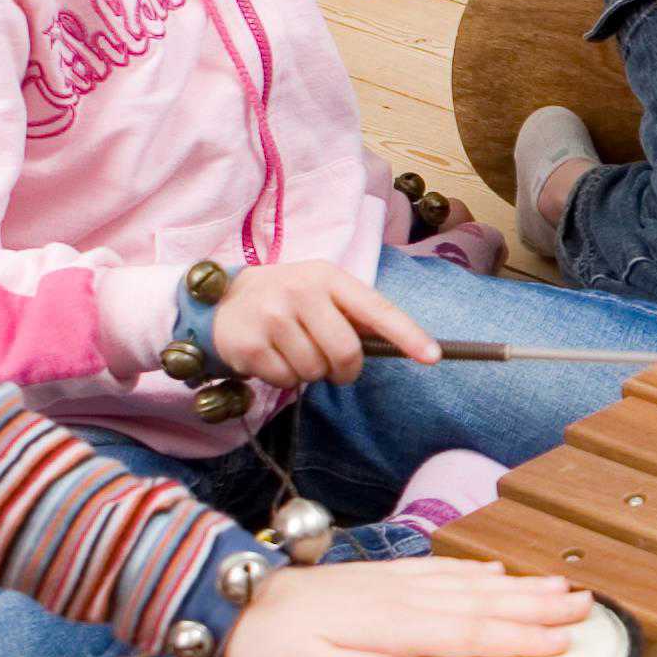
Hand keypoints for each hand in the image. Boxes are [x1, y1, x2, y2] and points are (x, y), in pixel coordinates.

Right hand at [211, 259, 436, 388]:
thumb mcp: (322, 292)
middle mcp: (300, 291)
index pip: (376, 308)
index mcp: (328, 277)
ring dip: (311, 372)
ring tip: (294, 350)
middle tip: (335, 367)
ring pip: (315, 371)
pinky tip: (273, 356)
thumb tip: (402, 345)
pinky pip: (286, 380)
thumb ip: (356, 314)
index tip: (432, 357)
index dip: (407, 335)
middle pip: (346, 352)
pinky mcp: (249, 344)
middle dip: (345, 370)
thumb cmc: (289, 300)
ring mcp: (272, 316)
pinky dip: (285, 377)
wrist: (225, 301)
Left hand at [226, 558, 597, 656]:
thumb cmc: (269, 645)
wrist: (235, 601)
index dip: (518, 639)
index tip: (563, 642)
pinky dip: (475, 572)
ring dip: (519, 588)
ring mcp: (394, 583)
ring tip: (562, 587)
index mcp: (390, 627)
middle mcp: (401, 598)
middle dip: (538, 606)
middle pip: (483, 603)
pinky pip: (441, 571)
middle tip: (586, 606)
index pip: (468, 633)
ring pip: (470, 584)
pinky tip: (497, 574)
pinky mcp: (382, 578)